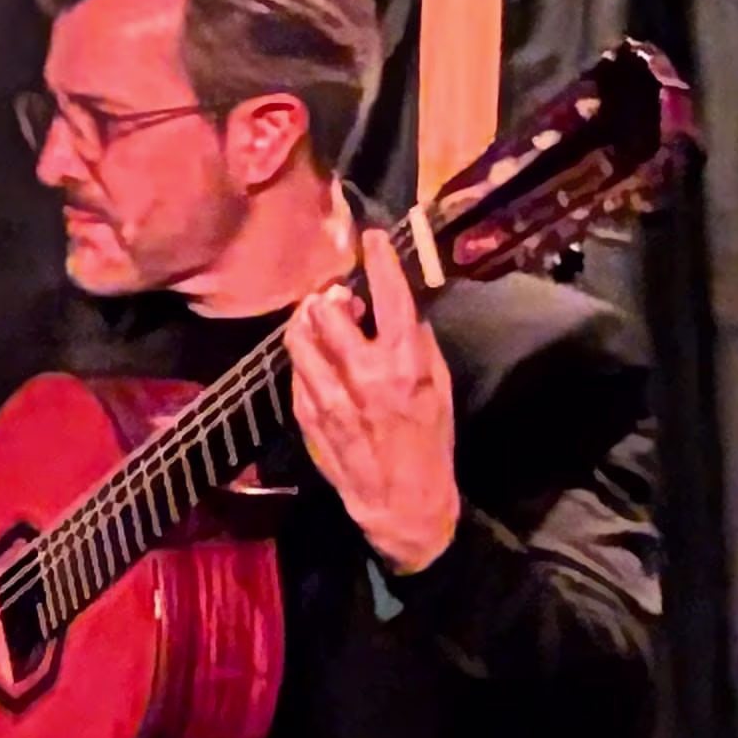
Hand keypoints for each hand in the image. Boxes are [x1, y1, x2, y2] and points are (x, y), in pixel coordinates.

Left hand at [288, 227, 459, 573]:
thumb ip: (420, 346)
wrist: (402, 500)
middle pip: (329, 315)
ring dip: (305, 321)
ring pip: (301, 340)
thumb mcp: (441, 388)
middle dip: (328, 296)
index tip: (372, 238)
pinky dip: (302, 357)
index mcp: (406, 365)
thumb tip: (402, 309)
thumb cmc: (430, 440)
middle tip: (333, 293)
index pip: (391, 298)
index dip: (380, 262)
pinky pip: (296, 372)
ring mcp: (331, 397)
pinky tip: (311, 355)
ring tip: (315, 316)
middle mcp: (365, 376)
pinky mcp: (307, 415)